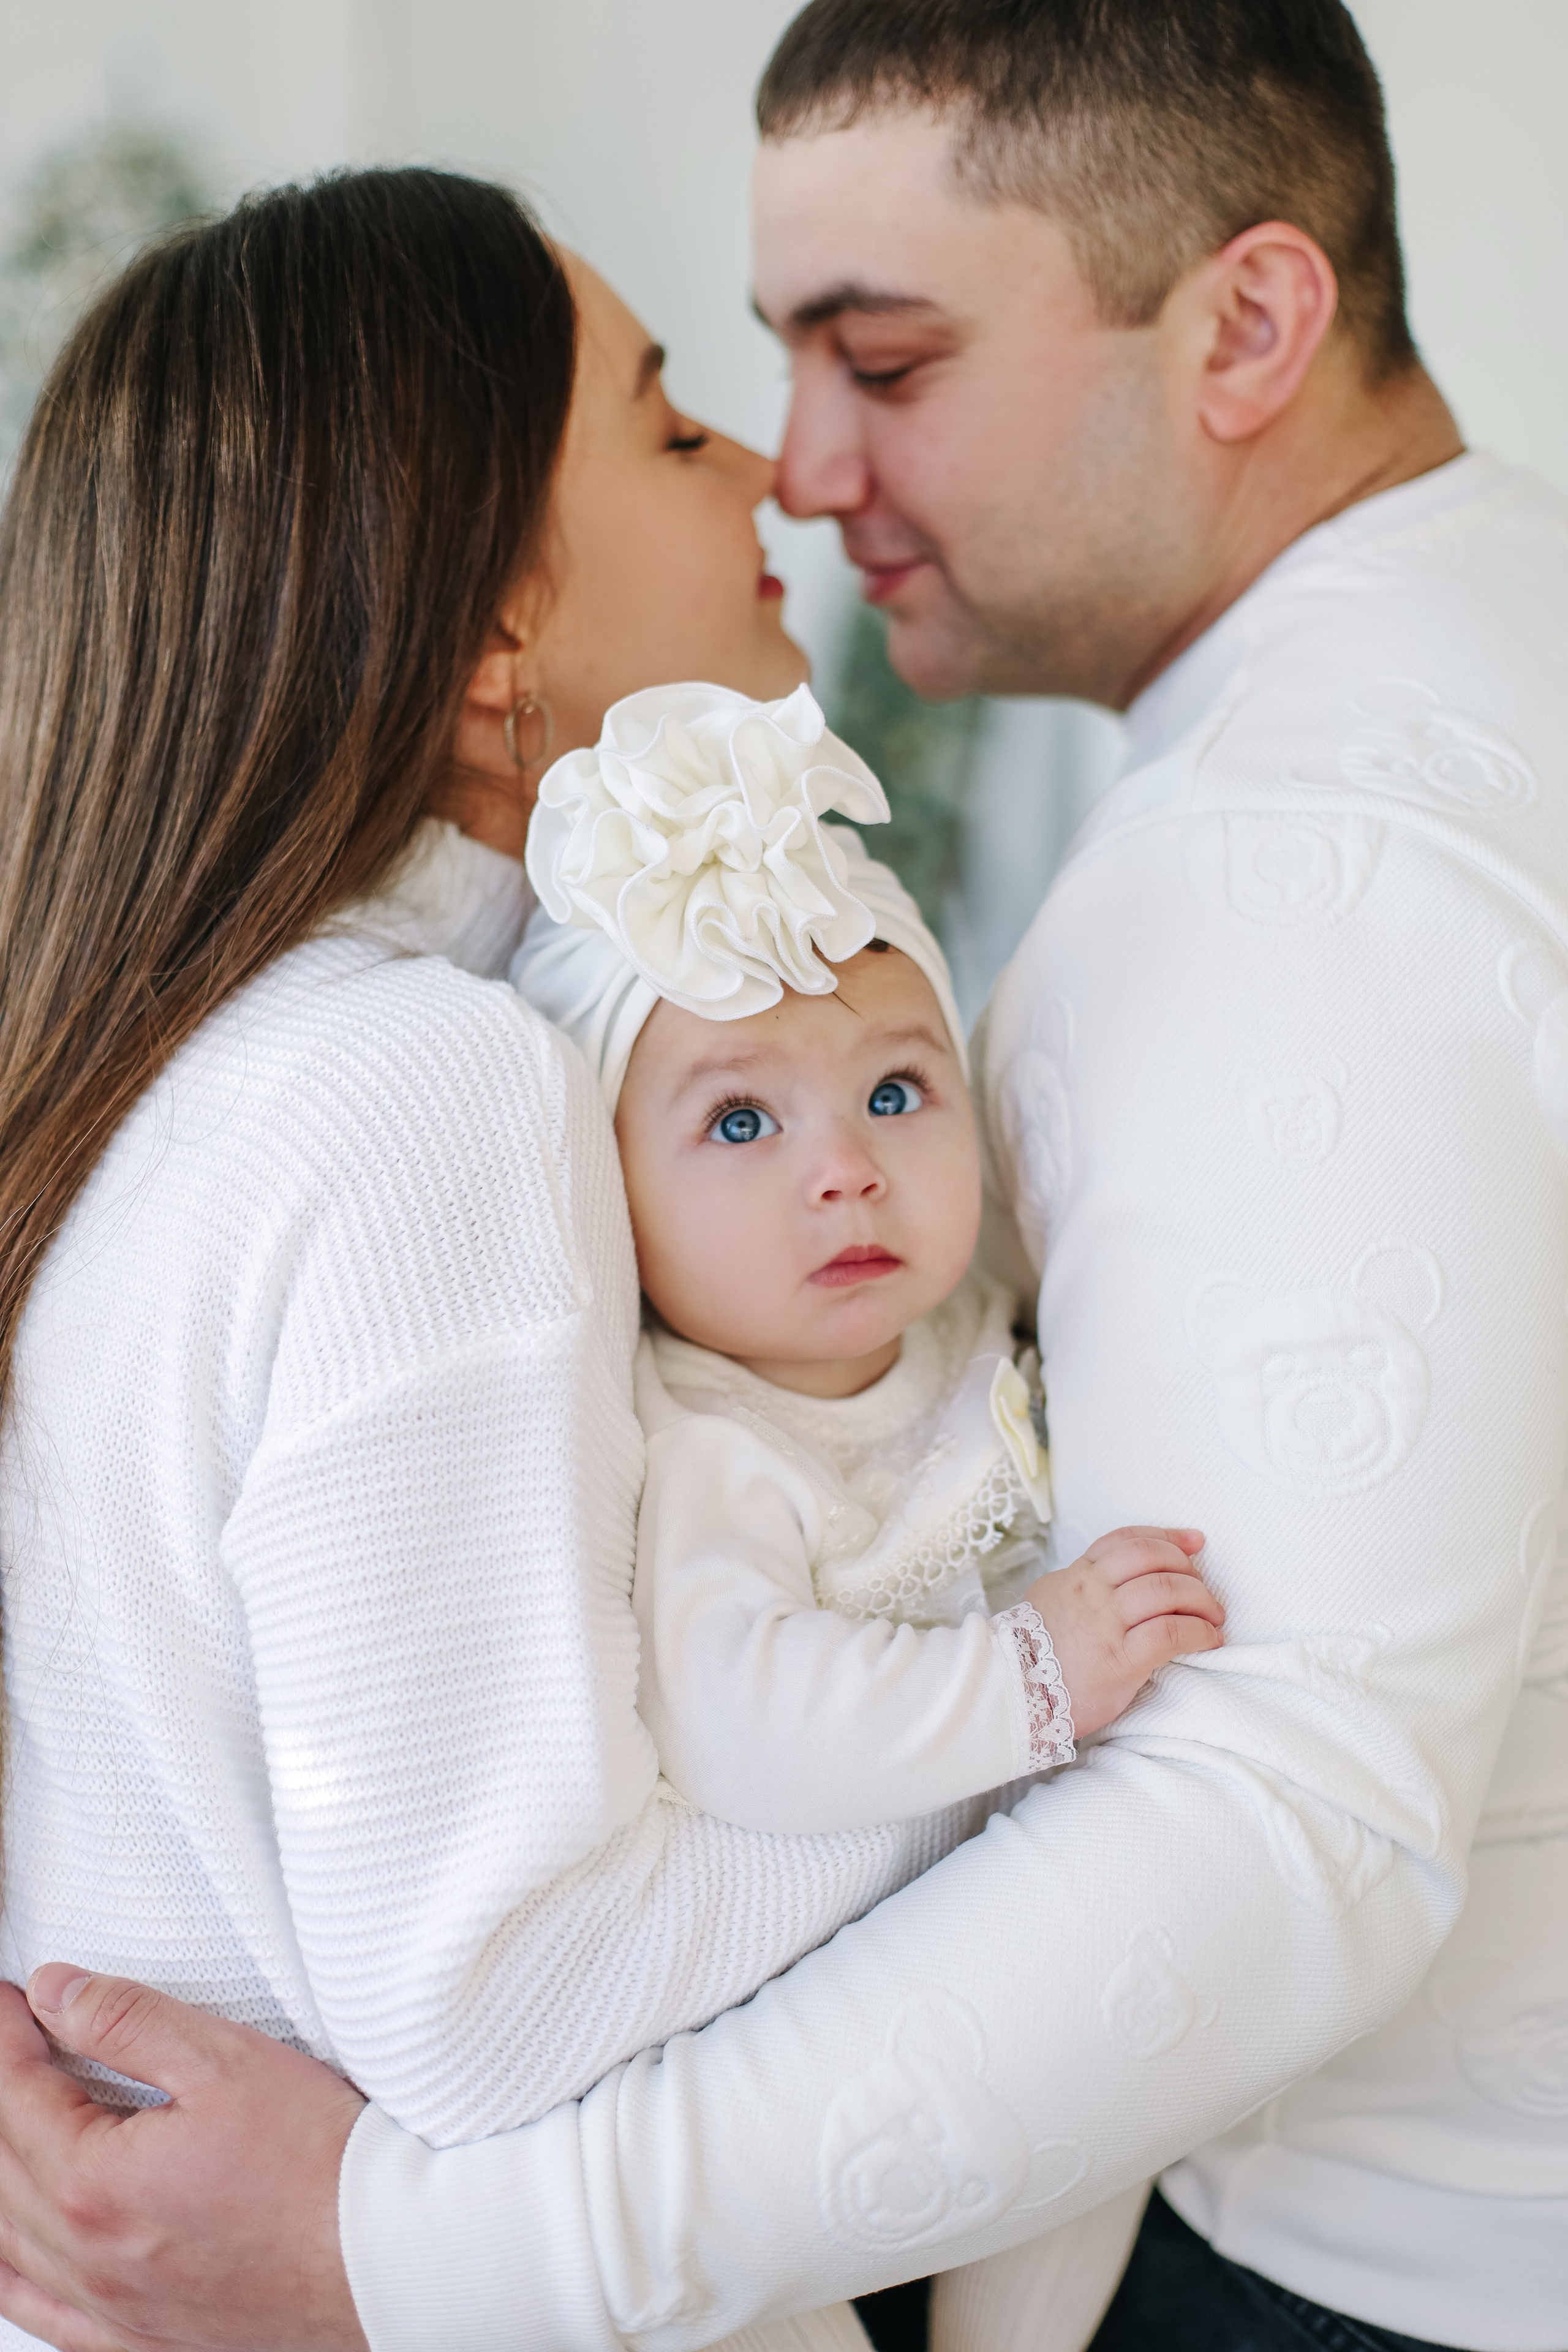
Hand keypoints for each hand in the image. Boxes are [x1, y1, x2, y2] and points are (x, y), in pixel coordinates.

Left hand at [0, 1966, 367, 2351]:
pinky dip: (15, 2275)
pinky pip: (46, 2317)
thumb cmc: (319, 2161)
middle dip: (2, 2094)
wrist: (387, 2254)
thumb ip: (127, 2021)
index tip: (9, 1998)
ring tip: (12, 2124)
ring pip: (11, 2247)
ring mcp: (112, 2311)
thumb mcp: (224, 2060)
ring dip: (1, 2176)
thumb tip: (56, 1992)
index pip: (17, 2096)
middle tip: (13, 2042)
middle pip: (3, 2169)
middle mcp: (88, 2260)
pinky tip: (14, 2251)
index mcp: (94, 2186)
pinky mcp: (144, 2342)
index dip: (8, 2035)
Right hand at [1025, 1526, 1221, 1739]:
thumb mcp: (1049, 1603)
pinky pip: (1170, 1633)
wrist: (1010, 1694)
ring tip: (1214, 1617)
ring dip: (1201, 1599)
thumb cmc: (1030, 1655)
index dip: (1166, 1537)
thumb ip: (1080, 1589)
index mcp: (1077, 1576)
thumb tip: (1111, 1584)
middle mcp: (1092, 1592)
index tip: (1193, 1542)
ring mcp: (1106, 1624)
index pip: (1127, 1541)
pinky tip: (1209, 1640)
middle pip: (1152, 1558)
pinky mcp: (1120, 1659)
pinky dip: (1198, 1632)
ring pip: (1166, 1589)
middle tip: (1204, 1589)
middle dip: (1189, 1569)